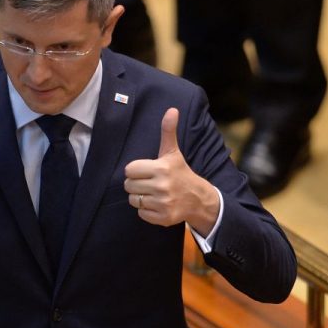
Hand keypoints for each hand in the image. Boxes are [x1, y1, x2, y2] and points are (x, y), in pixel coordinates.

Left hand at [124, 108, 218, 233]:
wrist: (198, 198)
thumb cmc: (180, 172)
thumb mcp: (173, 152)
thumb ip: (168, 131)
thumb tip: (172, 109)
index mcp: (161, 168)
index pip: (130, 170)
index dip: (136, 170)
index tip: (147, 171)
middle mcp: (162, 186)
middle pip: (129, 185)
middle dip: (136, 184)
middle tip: (149, 182)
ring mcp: (163, 203)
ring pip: (133, 200)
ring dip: (140, 197)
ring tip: (153, 193)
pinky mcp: (163, 217)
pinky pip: (141, 213)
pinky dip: (146, 210)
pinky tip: (157, 204)